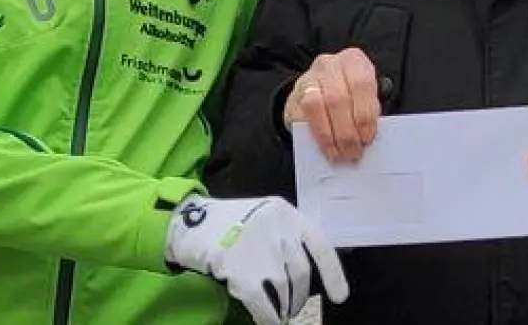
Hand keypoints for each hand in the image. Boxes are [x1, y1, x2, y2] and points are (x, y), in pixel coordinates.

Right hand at [164, 194, 348, 324]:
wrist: (186, 224)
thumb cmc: (226, 224)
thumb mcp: (263, 220)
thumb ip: (284, 238)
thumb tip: (300, 277)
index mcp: (287, 214)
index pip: (320, 246)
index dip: (333, 274)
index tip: (340, 296)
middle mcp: (278, 228)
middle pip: (301, 273)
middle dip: (299, 296)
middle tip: (293, 308)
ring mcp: (260, 248)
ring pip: (284, 290)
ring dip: (283, 308)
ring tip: (279, 314)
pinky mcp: (241, 269)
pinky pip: (263, 303)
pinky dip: (267, 317)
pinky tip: (266, 321)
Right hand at [284, 48, 380, 162]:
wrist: (319, 88)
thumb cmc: (350, 94)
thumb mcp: (364, 95)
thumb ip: (368, 110)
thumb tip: (368, 138)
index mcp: (353, 60)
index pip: (361, 84)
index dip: (365, 114)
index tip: (368, 137)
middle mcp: (329, 65)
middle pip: (338, 99)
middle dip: (347, 131)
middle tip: (355, 153)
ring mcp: (308, 78)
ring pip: (317, 106)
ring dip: (329, 135)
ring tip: (340, 154)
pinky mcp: (293, 95)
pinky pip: (302, 116)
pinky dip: (315, 135)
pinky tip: (325, 148)